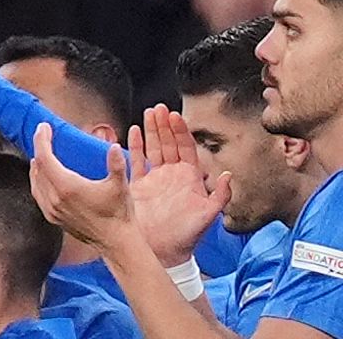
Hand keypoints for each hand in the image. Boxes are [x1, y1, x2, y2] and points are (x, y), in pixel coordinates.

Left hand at [30, 123, 133, 251]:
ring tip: (42, 152)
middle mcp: (55, 199)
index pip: (45, 158)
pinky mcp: (53, 218)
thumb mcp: (120, 185)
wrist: (115, 242)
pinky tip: (43, 177)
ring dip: (37, 164)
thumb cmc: (118, 214)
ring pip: (35, 181)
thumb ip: (116, 163)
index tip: (44, 128)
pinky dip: (37, 181)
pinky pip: (38, 195)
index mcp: (67, 187)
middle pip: (38, 167)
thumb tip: (113, 146)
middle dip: (39, 147)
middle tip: (44, 135)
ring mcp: (52, 210)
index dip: (42, 140)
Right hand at [128, 105, 231, 266]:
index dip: (181, 131)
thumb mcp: (208, 216)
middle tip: (160, 108)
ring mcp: (155, 179)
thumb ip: (220, 196)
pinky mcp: (139, 186)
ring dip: (150, 131)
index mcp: (189, 178)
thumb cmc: (187, 236)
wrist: (163, 252)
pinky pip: (136, 162)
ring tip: (148, 113)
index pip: (186, 148)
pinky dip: (134, 147)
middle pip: (168, 143)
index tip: (176, 116)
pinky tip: (133, 132)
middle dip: (164, 125)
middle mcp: (172, 175)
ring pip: (153, 148)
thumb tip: (228, 175)